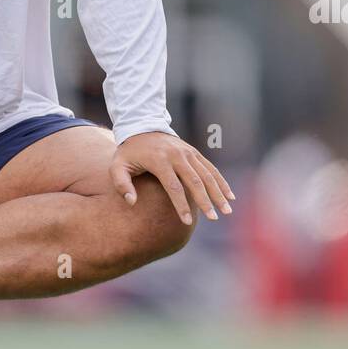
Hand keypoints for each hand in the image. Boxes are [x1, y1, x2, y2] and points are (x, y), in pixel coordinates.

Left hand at [110, 132, 234, 224]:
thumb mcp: (117, 166)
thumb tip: (131, 202)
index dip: (181, 205)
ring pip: (207, 174)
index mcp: (159, 160)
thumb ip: (121, 184)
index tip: (186, 222)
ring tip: (227, 211)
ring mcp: (188, 152)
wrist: (141, 127)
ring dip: (218, 193)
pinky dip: (221, 181)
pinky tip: (230, 196)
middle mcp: (177, 155)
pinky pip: (210, 168)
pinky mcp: (194, 152)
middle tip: (214, 218)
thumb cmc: (128, 152)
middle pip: (195, 181)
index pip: (173, 187)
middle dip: (206, 201)